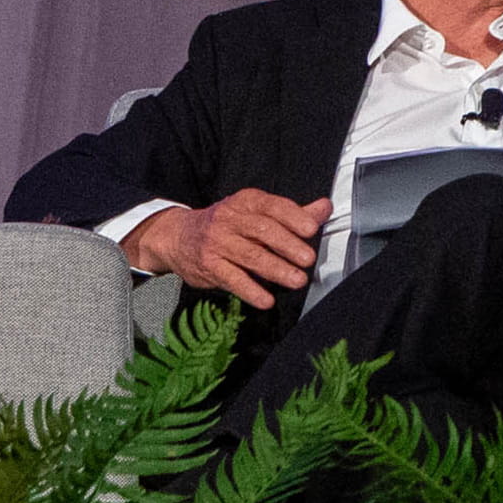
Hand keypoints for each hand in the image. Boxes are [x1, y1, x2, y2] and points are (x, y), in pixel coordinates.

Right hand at [124, 189, 331, 309]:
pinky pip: (233, 279)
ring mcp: (218, 243)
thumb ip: (292, 213)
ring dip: (276, 270)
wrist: (177, 237)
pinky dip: (251, 291)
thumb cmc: (227, 224)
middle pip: (263, 231)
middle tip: (308, 259)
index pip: (273, 207)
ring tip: (297, 280)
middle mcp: (230, 219)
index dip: (294, 218)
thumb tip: (324, 208)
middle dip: (289, 246)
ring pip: (251, 256)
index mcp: (247, 202)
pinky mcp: (209, 266)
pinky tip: (267, 300)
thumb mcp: (256, 212)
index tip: (311, 230)